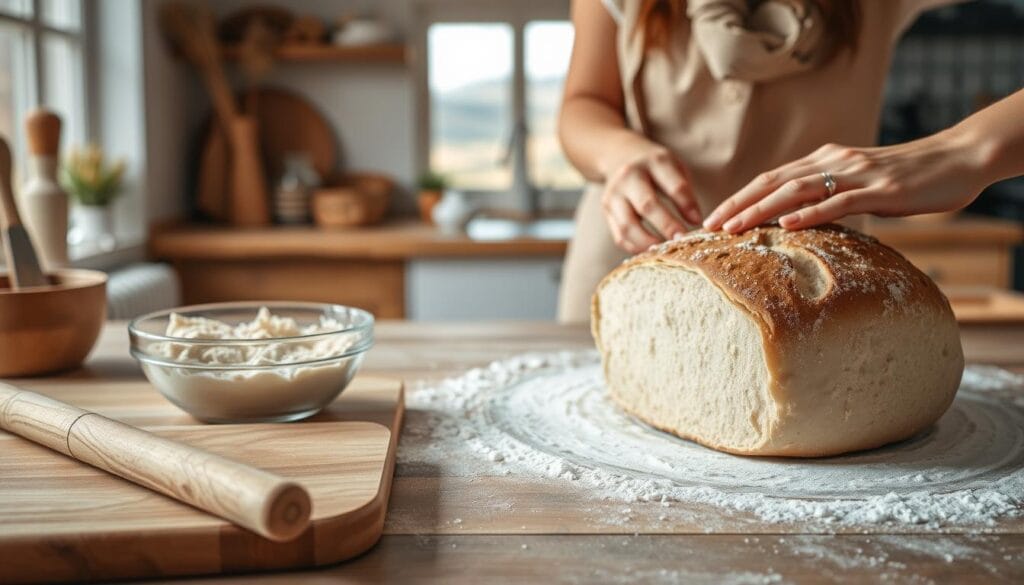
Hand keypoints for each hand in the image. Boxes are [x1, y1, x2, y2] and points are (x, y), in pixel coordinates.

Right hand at [600, 146, 701, 252]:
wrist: (619, 157)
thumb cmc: (655, 168)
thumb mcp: (674, 168)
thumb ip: (685, 192)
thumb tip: (694, 221)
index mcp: (654, 162)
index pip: (674, 186)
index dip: (686, 205)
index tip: (698, 222)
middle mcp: (630, 176)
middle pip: (647, 205)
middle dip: (667, 226)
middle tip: (681, 241)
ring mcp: (614, 194)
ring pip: (628, 225)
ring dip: (647, 242)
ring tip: (664, 251)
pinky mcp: (606, 210)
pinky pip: (619, 235)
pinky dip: (635, 247)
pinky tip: (650, 252)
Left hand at [702, 131, 988, 233]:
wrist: (958, 160)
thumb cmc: (909, 180)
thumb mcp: (861, 187)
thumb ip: (831, 198)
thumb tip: (803, 223)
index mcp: (825, 161)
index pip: (770, 178)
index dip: (739, 197)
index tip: (712, 218)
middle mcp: (833, 162)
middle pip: (773, 181)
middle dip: (737, 203)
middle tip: (708, 226)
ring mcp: (855, 174)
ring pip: (797, 189)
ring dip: (761, 209)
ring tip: (734, 226)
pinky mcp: (879, 190)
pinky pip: (838, 202)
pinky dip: (809, 213)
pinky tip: (786, 225)